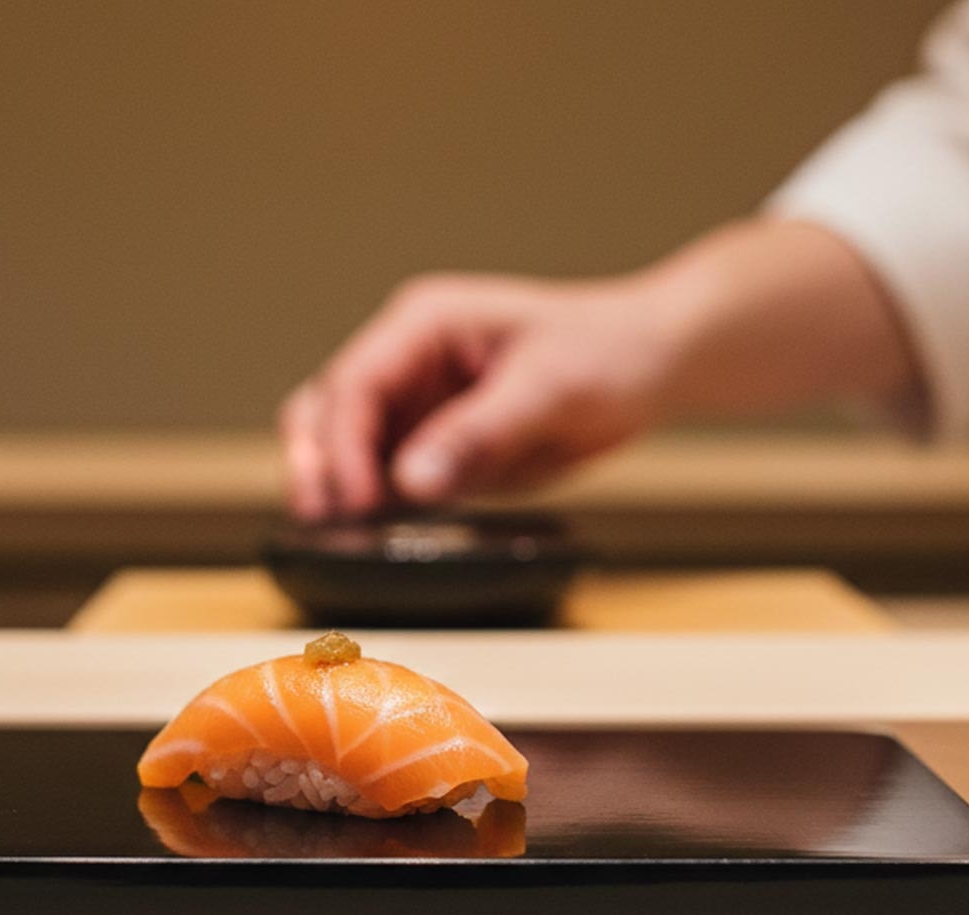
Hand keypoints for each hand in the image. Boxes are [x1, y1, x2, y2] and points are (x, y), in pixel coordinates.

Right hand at [279, 273, 678, 519]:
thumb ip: (477, 432)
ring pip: (343, 444)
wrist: (651, 362)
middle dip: (317, 463)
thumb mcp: (548, 388)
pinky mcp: (434, 443)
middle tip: (321, 521)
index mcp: (424, 324)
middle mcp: (407, 359)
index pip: (356, 383)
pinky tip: (375, 537)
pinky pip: (386, 476)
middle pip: (327, 409)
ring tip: (334, 534)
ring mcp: (417, 402)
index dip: (344, 445)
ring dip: (334, 485)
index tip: (357, 503)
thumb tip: (411, 483)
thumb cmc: (606, 351)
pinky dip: (373, 506)